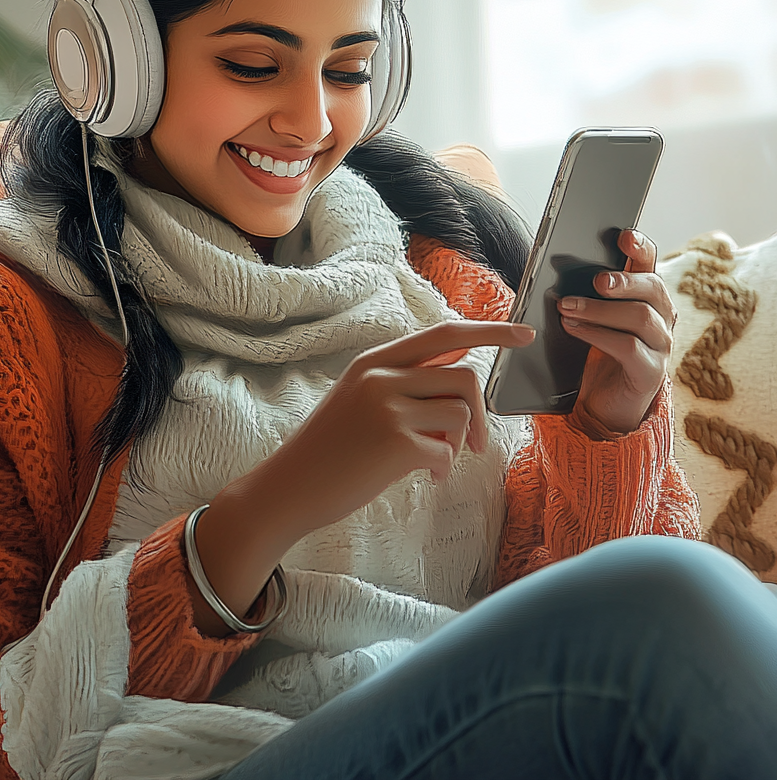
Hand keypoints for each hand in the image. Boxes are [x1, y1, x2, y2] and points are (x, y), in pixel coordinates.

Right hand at [190, 320, 534, 632]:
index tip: (525, 333)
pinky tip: (424, 476)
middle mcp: (381, 377)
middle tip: (476, 444)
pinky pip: (446, 451)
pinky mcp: (396, 443)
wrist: (290, 486)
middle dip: (481, 415)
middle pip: (465, 378)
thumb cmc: (330, 447)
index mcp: (374, 362)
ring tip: (434, 462)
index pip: (445, 334)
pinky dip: (442, 467)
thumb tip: (463, 358)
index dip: (490, 330)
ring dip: (457, 445)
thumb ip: (406, 379)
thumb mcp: (359, 398)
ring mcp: (388, 408)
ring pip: (460, 415)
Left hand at [557, 229, 675, 435]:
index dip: (641, 247)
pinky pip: (630, 348)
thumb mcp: (589, 317)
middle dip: (624, 281)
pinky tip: (574, 329)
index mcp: (647, 297)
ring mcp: (660, 346)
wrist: (606, 402)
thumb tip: (556, 268)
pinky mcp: (650, 372)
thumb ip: (584, 293)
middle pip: (653, 288)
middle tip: (596, 280)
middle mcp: (662, 318)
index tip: (624, 236)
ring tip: (567, 307)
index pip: (650, 264)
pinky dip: (598, 335)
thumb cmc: (595, 351)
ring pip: (641, 318)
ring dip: (601, 310)